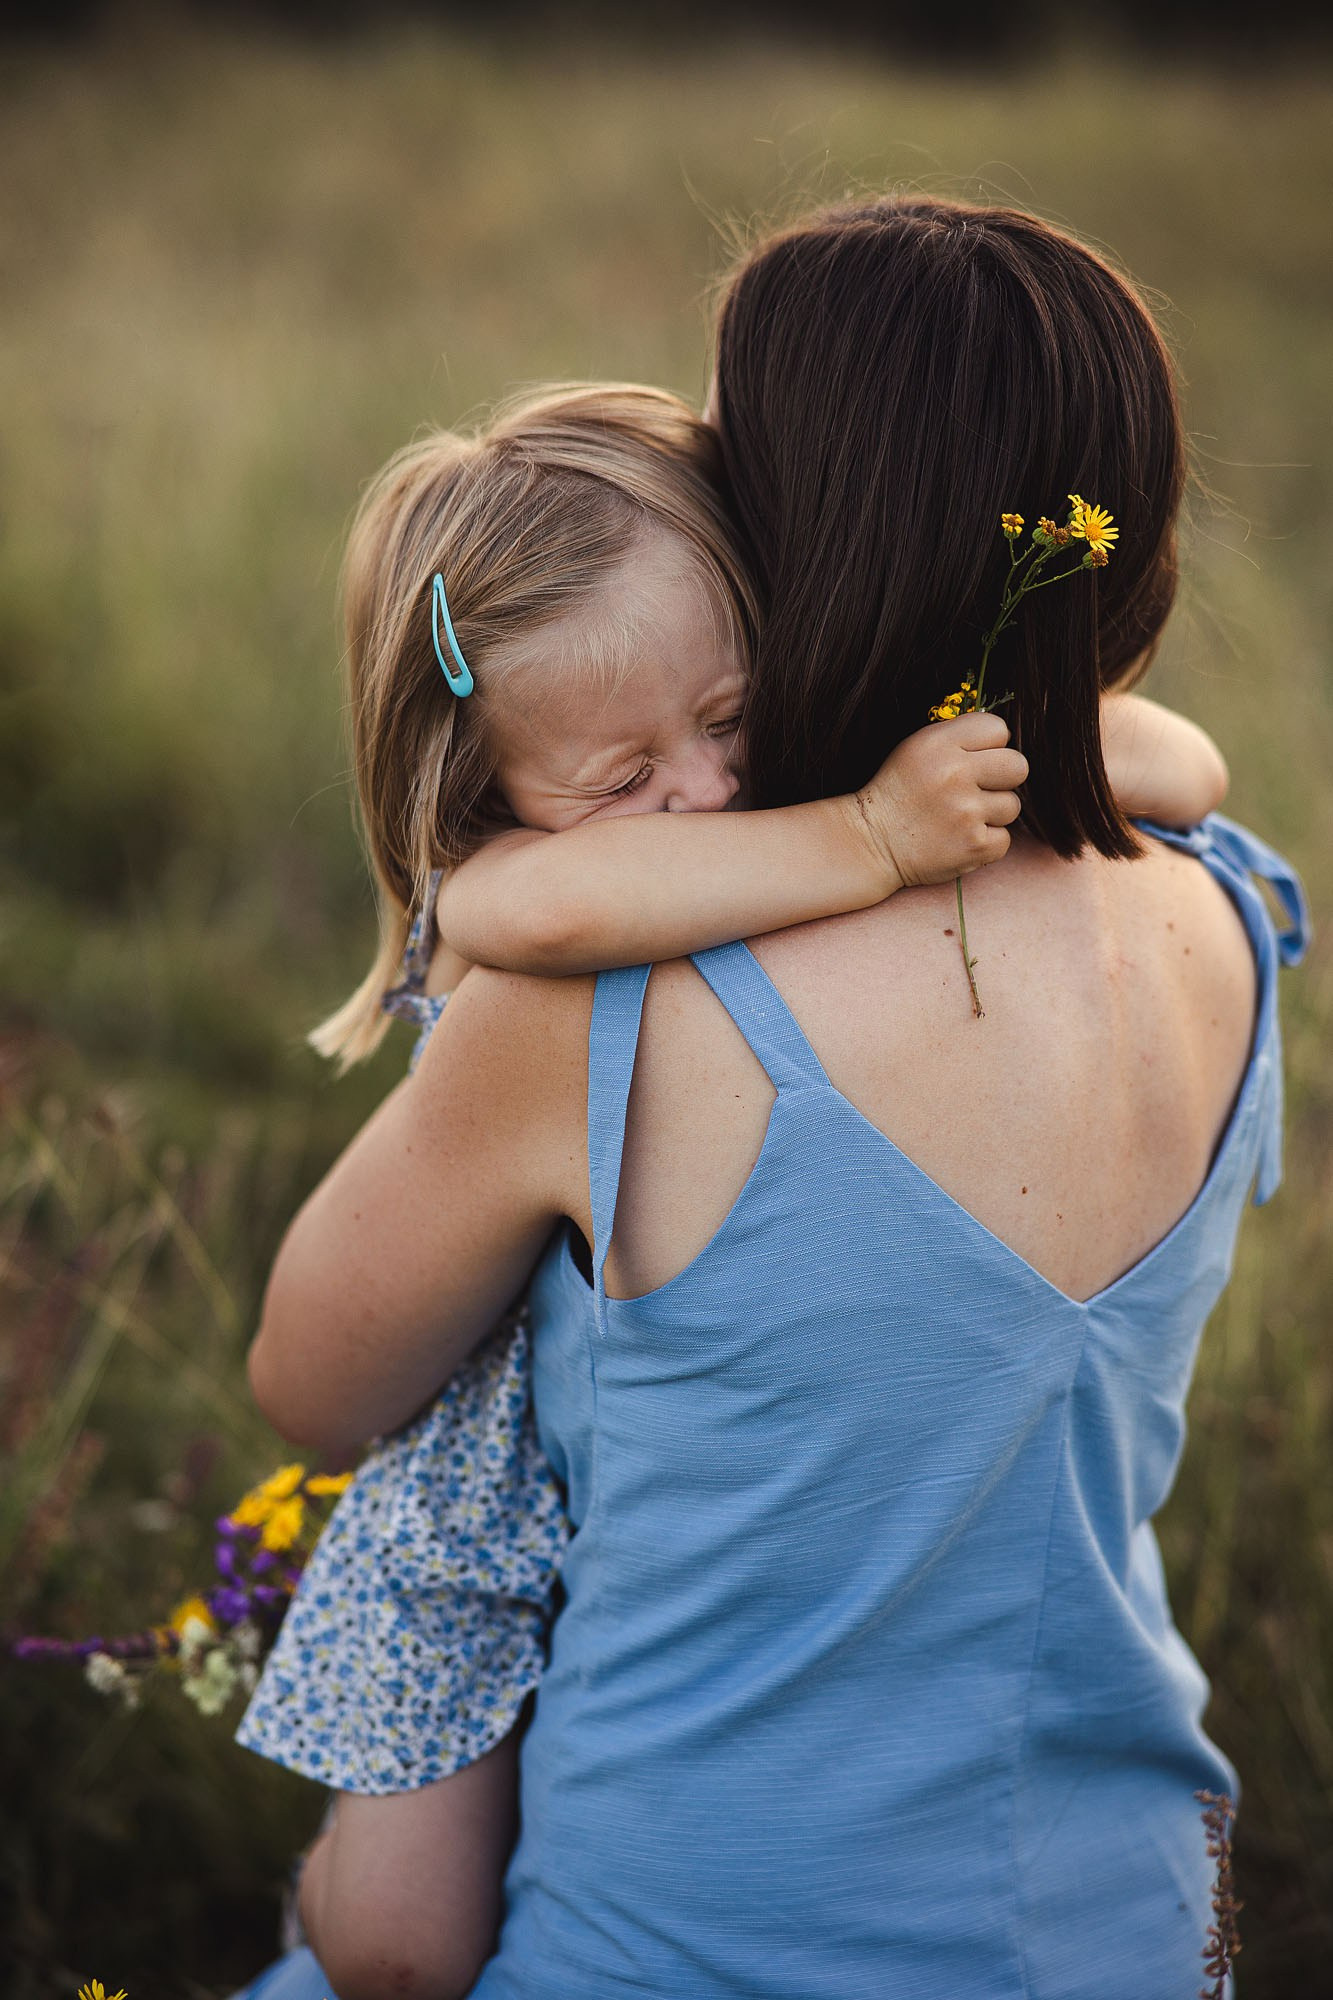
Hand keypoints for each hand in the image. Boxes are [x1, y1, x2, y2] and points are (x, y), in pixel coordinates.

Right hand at [850, 712, 1028, 892]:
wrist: (871, 843)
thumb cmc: (899, 793)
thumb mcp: (916, 749)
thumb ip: (959, 739)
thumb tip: (1004, 741)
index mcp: (939, 743)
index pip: (998, 729)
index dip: (990, 747)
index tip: (972, 762)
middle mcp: (955, 773)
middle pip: (1018, 766)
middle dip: (1002, 779)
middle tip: (978, 791)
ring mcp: (966, 811)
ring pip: (1012, 806)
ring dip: (991, 814)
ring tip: (960, 818)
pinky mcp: (973, 844)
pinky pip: (1004, 839)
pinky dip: (985, 843)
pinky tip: (959, 840)